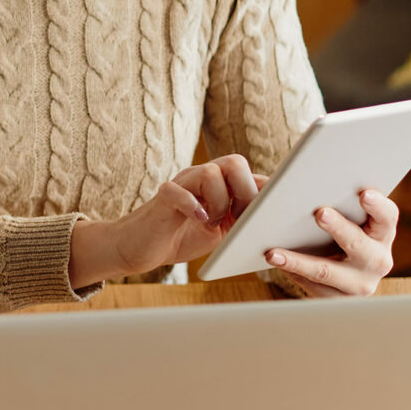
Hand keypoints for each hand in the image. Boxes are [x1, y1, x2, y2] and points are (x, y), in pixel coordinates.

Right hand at [71, 155, 265, 288]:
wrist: (138, 247)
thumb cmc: (180, 237)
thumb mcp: (219, 230)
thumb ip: (240, 218)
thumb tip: (272, 218)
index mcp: (217, 183)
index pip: (248, 173)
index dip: (264, 191)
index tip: (269, 214)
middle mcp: (199, 177)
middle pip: (234, 161)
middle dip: (246, 192)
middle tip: (239, 219)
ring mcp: (180, 185)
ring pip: (210, 173)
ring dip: (220, 202)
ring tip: (213, 224)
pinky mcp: (162, 199)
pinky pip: (178, 192)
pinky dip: (194, 206)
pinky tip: (200, 221)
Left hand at [265, 189, 399, 296]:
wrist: (338, 271)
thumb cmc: (335, 230)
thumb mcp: (343, 214)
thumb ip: (334, 198)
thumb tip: (303, 175)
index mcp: (382, 233)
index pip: (387, 217)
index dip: (377, 206)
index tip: (363, 193)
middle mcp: (378, 260)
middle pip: (359, 244)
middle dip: (339, 228)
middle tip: (320, 212)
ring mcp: (360, 284)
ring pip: (328, 272)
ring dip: (300, 261)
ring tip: (274, 253)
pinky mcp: (339, 299)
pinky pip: (313, 287)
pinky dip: (292, 273)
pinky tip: (274, 262)